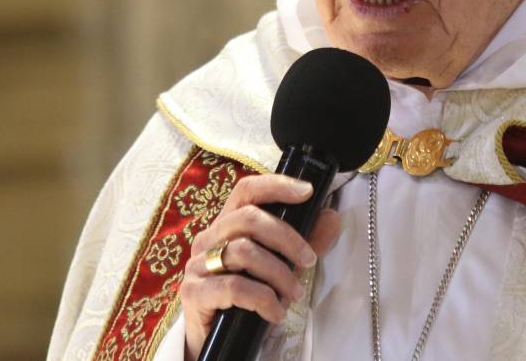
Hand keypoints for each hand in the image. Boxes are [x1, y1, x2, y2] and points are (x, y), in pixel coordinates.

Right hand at [179, 174, 340, 358]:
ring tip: (293, 294)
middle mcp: (208, 239)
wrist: (218, 341)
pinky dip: (263, 299)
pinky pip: (234, 286)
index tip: (307, 192)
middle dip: (287, 238)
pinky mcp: (193, 292)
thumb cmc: (249, 296)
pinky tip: (276, 312)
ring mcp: (197, 265)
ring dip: (279, 274)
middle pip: (247, 219)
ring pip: (243, 252)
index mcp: (227, 225)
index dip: (275, 185)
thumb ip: (306, 242)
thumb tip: (331, 217)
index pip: (246, 191)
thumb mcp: (281, 266)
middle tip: (309, 261)